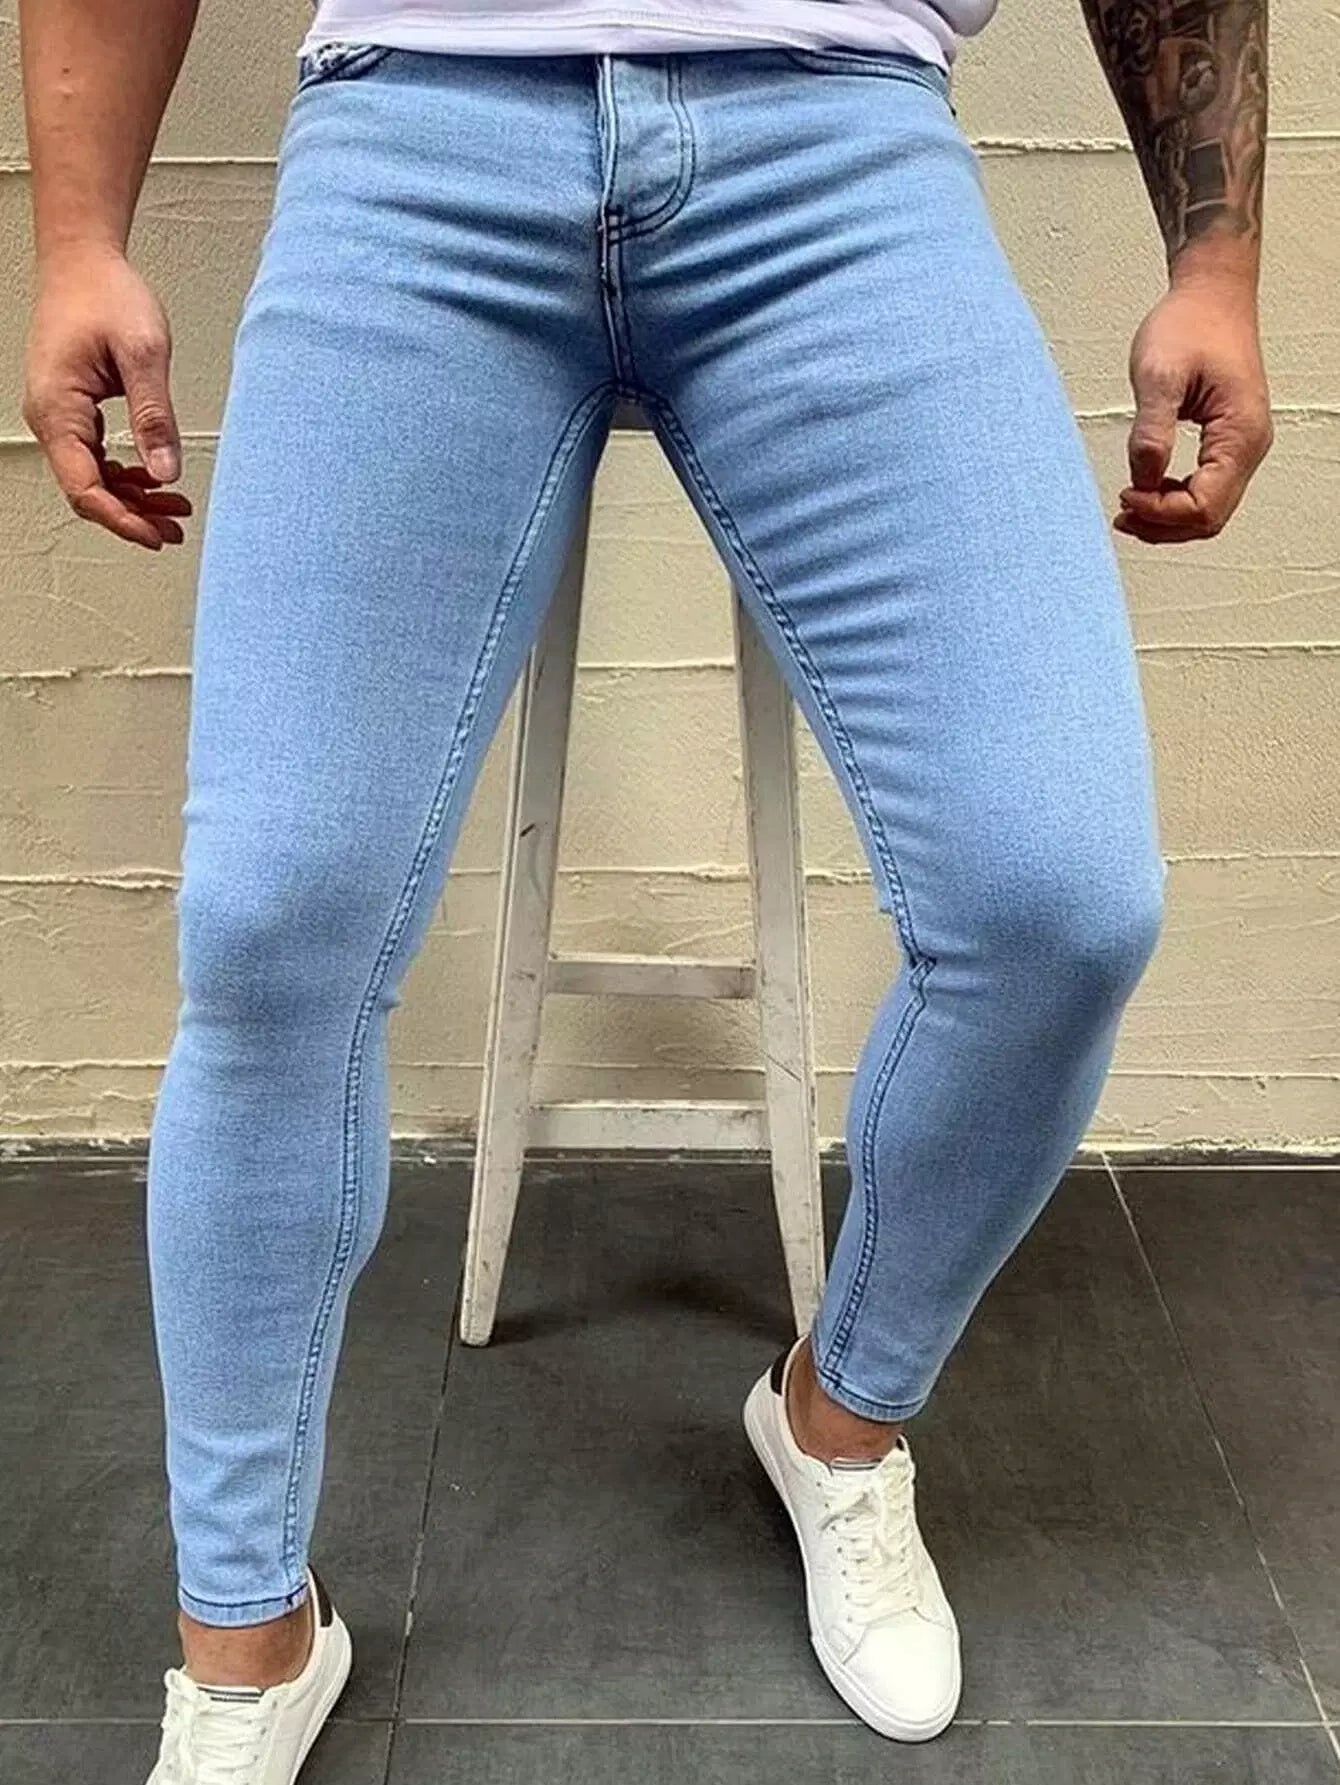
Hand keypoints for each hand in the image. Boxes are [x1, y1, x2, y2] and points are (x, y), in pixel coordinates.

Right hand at [23, 245, 191, 549]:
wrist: (82, 261)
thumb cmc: (105, 294)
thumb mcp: (143, 354)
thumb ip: (155, 416)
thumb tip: (165, 473)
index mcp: (58, 408)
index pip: (84, 487)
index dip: (121, 519)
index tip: (156, 536)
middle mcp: (50, 417)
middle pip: (87, 490)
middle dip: (131, 516)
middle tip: (174, 530)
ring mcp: (59, 415)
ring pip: (92, 477)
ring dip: (132, 498)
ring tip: (173, 509)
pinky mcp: (72, 409)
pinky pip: (94, 457)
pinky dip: (124, 474)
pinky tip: (154, 479)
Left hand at [1116, 280, 1272, 544]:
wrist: (1210, 295)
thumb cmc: (1190, 324)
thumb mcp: (1159, 374)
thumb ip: (1151, 430)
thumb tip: (1142, 479)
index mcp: (1240, 433)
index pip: (1204, 505)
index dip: (1161, 512)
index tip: (1125, 495)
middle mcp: (1249, 446)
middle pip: (1210, 517)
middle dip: (1163, 524)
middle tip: (1121, 514)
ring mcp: (1242, 446)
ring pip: (1209, 509)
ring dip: (1168, 518)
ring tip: (1128, 506)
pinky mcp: (1228, 441)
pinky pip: (1206, 489)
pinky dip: (1174, 500)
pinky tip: (1145, 490)